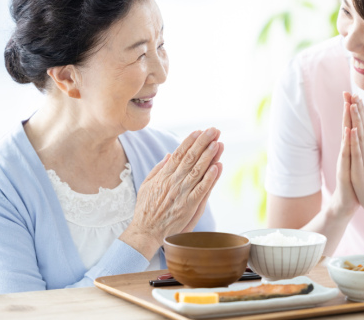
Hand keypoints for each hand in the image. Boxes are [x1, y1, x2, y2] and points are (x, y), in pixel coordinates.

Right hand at [121, 128, 223, 256]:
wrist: (145, 232)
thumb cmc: (146, 209)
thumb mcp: (147, 185)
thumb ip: (159, 169)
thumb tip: (169, 154)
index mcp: (164, 176)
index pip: (178, 154)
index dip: (189, 142)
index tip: (199, 131)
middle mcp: (173, 182)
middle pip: (190, 158)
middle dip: (203, 143)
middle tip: (213, 130)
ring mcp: (181, 194)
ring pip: (197, 171)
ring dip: (208, 156)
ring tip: (217, 143)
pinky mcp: (188, 206)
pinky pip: (201, 190)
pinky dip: (210, 178)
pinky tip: (218, 167)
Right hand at [330, 92, 358, 215]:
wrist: (347, 203)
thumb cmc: (354, 183)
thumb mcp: (360, 162)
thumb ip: (361, 146)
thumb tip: (363, 131)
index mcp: (351, 149)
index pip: (352, 126)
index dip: (352, 111)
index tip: (354, 95)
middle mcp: (346, 151)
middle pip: (347, 127)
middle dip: (347, 110)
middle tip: (347, 93)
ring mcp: (345, 159)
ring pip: (346, 137)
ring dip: (347, 121)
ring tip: (348, 106)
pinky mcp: (346, 169)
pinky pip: (348, 153)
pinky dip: (349, 141)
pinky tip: (350, 131)